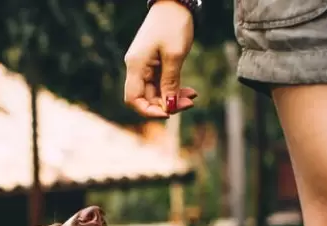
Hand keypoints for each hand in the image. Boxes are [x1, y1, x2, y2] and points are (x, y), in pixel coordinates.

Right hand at [123, 0, 198, 117]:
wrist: (174, 2)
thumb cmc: (173, 24)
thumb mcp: (175, 55)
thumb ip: (171, 82)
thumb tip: (169, 106)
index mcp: (136, 65)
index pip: (133, 99)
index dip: (148, 111)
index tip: (168, 113)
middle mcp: (137, 67)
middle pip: (146, 98)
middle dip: (167, 104)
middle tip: (190, 104)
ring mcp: (144, 65)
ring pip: (156, 92)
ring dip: (173, 98)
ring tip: (193, 97)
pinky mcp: (153, 63)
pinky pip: (161, 83)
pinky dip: (174, 88)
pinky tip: (189, 91)